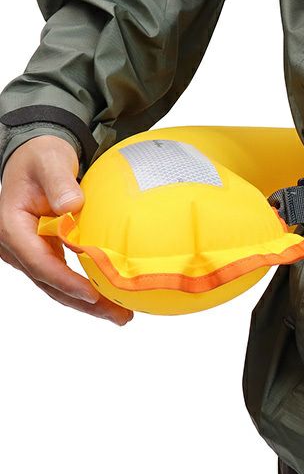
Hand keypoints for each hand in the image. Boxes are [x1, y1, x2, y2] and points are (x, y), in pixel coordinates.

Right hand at [0, 135, 132, 323]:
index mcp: (10, 226)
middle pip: (49, 282)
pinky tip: (113, 299)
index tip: (93, 294)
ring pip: (57, 285)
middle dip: (84, 303)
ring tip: (122, 316)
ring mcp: (28, 252)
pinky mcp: (43, 253)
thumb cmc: (42, 157)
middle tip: (119, 317)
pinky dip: (86, 289)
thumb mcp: (50, 161)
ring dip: (88, 303)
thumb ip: (60, 182)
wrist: (37, 157)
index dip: (66, 281)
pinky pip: (64, 276)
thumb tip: (71, 206)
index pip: (39, 262)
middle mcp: (15, 245)